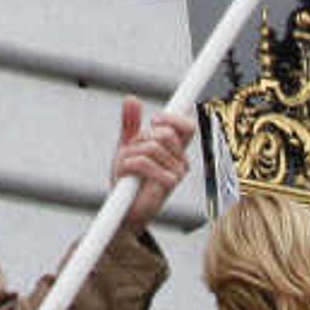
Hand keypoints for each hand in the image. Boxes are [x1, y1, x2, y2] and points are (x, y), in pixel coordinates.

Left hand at [111, 100, 191, 218]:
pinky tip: (126, 173)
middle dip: (141, 138)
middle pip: (165, 133)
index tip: (154, 119)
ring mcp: (178, 173)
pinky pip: (145, 161)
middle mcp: (181, 160)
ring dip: (130, 153)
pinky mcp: (169, 184)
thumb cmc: (128, 179)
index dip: (174, 118)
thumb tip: (132, 99)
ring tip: (126, 166)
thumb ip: (131, 123)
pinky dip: (128, 165)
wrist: (123, 210)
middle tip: (131, 151)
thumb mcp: (127, 146)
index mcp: (175, 149)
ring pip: (151, 146)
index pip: (187, 127)